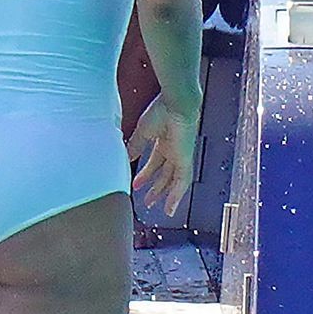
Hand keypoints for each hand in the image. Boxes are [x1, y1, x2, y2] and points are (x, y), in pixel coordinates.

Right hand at [127, 95, 198, 216]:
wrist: (176, 103)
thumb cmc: (161, 110)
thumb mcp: (143, 132)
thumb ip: (135, 146)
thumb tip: (126, 157)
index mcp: (164, 141)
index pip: (155, 162)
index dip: (145, 174)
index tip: (136, 184)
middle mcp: (174, 149)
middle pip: (166, 174)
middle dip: (156, 188)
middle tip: (148, 201)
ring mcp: (181, 155)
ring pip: (176, 180)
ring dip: (167, 195)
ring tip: (163, 210)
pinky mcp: (186, 159)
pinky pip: (183, 182)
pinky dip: (177, 194)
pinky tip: (171, 205)